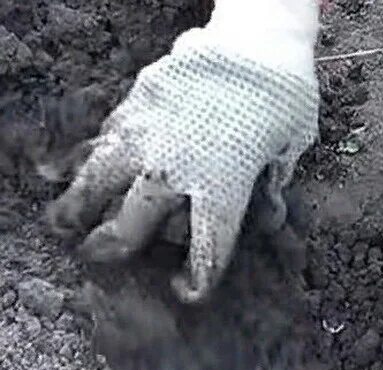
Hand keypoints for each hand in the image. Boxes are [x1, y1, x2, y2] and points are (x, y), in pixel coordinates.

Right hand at [45, 0, 320, 302]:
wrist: (258, 38)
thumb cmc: (284, 97)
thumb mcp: (292, 151)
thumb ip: (274, 188)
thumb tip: (269, 219)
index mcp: (222, 188)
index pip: (205, 249)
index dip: (196, 279)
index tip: (187, 292)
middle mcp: (177, 168)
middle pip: (133, 222)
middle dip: (113, 246)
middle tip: (100, 257)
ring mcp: (148, 134)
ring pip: (99, 181)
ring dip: (79, 206)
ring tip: (63, 224)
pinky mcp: (133, 104)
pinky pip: (100, 139)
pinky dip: (82, 158)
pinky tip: (66, 170)